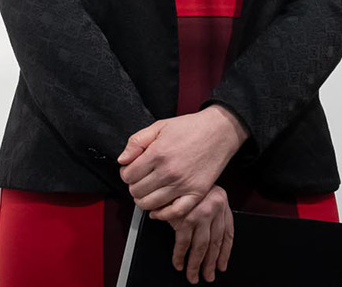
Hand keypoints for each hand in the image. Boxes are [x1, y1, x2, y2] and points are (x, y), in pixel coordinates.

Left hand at [118, 106, 247, 212]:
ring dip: (143, 200)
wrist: (219, 131)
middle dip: (134, 186)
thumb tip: (122, 160)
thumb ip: (137, 141)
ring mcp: (183, 184)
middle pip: (137, 191)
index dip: (126, 173)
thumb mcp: (160, 126)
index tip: (131, 171)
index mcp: (158, 153)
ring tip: (147, 192)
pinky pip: (174, 213)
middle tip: (140, 180)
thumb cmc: (190, 127)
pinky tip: (157, 210)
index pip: (128, 175)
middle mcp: (169, 171)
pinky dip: (162, 215)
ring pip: (150, 204)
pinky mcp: (196, 193)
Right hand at [165, 184, 233, 283]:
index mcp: (222, 202)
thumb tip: (210, 236)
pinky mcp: (184, 219)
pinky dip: (179, 256)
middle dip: (210, 263)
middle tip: (208, 276)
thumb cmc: (187, 178)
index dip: (225, 252)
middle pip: (215, 243)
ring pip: (200, 248)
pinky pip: (182, 244)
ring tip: (193, 276)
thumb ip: (210, 209)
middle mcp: (214, 208)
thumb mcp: (205, 190)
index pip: (228, 233)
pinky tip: (179, 263)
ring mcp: (200, 214)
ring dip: (196, 265)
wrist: (174, 166)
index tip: (222, 264)